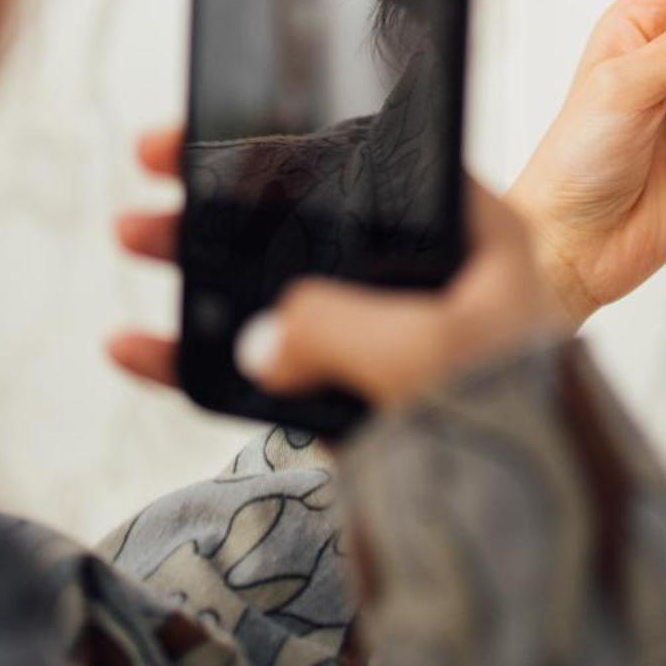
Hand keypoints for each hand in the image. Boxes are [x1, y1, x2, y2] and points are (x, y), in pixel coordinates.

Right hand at [108, 133, 560, 410]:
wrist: (533, 528)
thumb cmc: (517, 419)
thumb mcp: (430, 350)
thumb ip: (335, 325)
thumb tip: (262, 338)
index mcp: (468, 232)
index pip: (366, 164)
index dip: (284, 146)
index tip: (211, 138)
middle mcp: (426, 273)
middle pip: (308, 217)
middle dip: (223, 200)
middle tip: (150, 179)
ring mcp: (386, 333)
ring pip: (277, 285)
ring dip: (202, 265)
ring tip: (132, 240)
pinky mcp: (355, 394)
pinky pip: (267, 365)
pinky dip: (203, 357)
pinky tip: (142, 349)